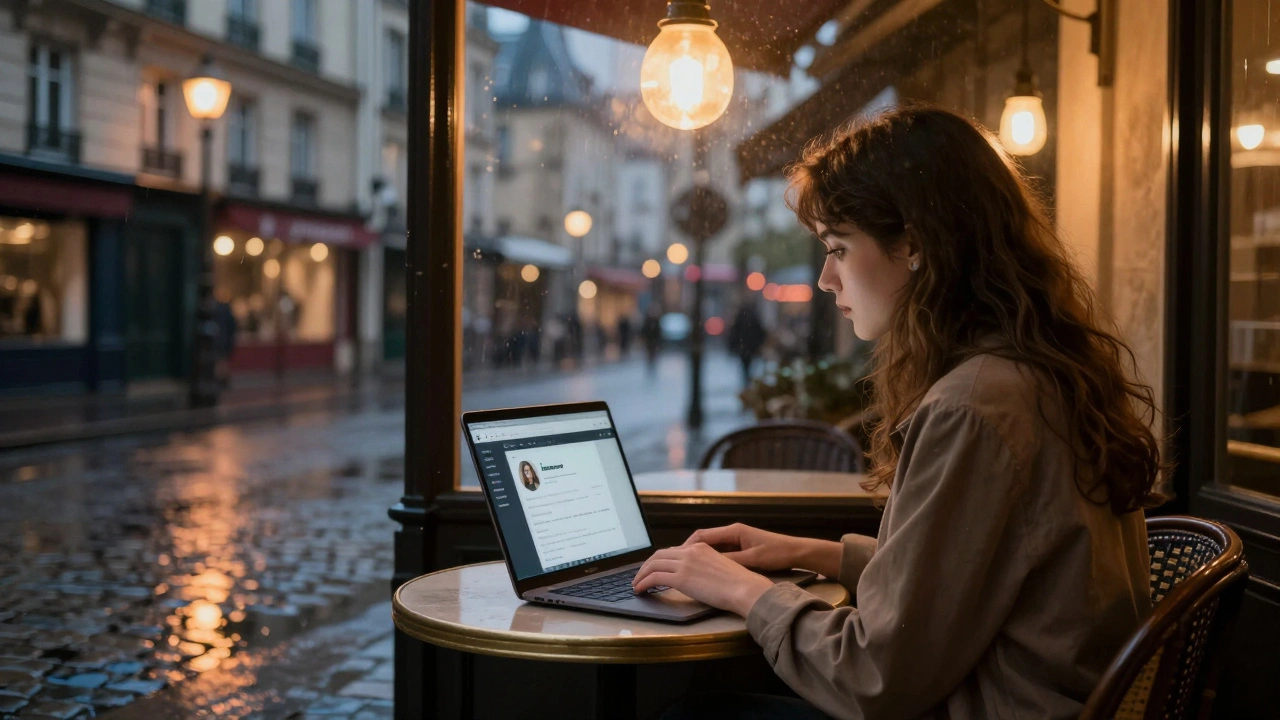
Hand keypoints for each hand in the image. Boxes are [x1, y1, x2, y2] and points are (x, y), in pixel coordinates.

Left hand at [632, 543, 774, 616]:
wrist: (744, 588)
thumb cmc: (738, 583)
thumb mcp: (720, 566)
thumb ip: (704, 566)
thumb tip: (694, 576)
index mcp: (700, 547)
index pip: (672, 550)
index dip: (659, 560)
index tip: (653, 568)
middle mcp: (690, 551)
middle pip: (659, 555)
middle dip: (646, 566)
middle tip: (639, 576)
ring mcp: (685, 563)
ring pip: (653, 565)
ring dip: (641, 575)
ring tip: (636, 584)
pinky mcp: (681, 578)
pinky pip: (654, 578)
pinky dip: (644, 582)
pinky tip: (640, 589)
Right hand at [681, 523, 805, 571]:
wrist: (796, 552)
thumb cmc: (777, 553)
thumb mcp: (753, 559)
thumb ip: (731, 560)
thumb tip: (708, 564)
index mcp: (733, 531)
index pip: (702, 536)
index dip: (687, 546)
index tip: (676, 558)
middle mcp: (732, 532)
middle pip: (703, 539)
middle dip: (689, 551)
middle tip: (675, 563)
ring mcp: (736, 539)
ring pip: (711, 546)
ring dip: (698, 555)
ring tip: (686, 568)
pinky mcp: (741, 547)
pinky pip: (720, 551)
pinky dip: (710, 558)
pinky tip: (705, 569)